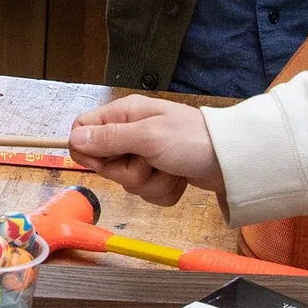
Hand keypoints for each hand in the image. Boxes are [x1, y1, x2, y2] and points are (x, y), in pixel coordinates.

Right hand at [66, 96, 223, 205]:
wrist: (233, 161)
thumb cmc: (192, 140)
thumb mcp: (147, 137)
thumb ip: (109, 138)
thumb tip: (74, 138)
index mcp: (125, 115)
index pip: (84, 130)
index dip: (87, 150)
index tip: (103, 162)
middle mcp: (132, 134)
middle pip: (105, 163)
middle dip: (128, 172)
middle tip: (149, 162)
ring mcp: (147, 156)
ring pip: (127, 182)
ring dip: (150, 183)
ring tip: (170, 170)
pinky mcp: (160, 174)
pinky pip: (147, 192)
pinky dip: (163, 191)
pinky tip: (179, 180)